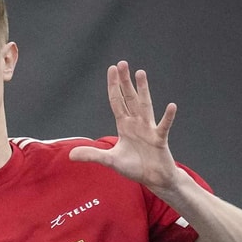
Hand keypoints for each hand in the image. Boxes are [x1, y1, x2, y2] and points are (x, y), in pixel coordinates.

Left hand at [69, 61, 180, 191]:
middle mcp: (137, 123)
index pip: (117, 102)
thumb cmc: (134, 167)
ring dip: (142, 90)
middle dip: (125, 81)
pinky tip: (171, 106)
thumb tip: (70, 155)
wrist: (154, 178)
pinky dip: (168, 117)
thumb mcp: (110, 161)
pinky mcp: (159, 140)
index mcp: (124, 126)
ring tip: (140, 73)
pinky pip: (163, 127)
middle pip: (129, 98)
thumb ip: (92, 155)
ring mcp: (149, 130)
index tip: (112, 69)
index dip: (113, 86)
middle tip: (122, 63)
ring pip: (145, 105)